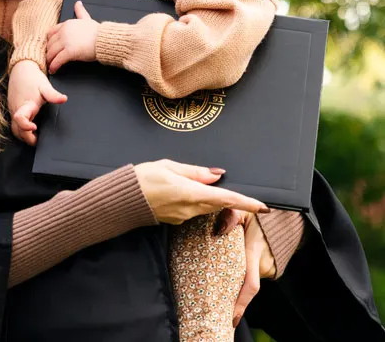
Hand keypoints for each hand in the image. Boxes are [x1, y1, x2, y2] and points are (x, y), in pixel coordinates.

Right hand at [8, 60, 66, 145]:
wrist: (21, 68)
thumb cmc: (33, 78)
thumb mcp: (45, 86)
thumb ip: (53, 95)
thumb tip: (64, 99)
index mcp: (25, 105)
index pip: (20, 119)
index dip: (26, 127)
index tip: (35, 128)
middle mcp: (16, 109)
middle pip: (17, 130)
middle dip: (27, 138)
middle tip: (39, 140)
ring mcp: (13, 110)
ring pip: (15, 128)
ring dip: (24, 134)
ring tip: (35, 136)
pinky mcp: (13, 109)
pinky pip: (15, 123)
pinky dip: (21, 128)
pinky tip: (31, 127)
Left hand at [46, 1, 99, 73]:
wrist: (105, 40)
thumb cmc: (98, 32)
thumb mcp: (87, 19)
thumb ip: (80, 11)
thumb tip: (78, 3)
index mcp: (67, 24)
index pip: (51, 33)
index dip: (49, 41)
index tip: (50, 47)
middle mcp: (64, 32)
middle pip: (50, 43)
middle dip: (48, 52)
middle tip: (49, 59)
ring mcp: (66, 42)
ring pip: (51, 52)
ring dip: (49, 60)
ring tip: (50, 66)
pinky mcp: (69, 52)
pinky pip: (57, 60)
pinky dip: (54, 66)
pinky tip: (53, 70)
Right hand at [133, 160, 269, 224]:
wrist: (123, 200)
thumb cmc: (143, 178)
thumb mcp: (169, 167)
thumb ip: (194, 172)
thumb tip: (216, 175)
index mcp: (191, 193)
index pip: (225, 198)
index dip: (246, 203)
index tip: (264, 207)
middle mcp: (190, 208)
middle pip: (218, 203)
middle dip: (227, 198)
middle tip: (227, 187)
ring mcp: (183, 217)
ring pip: (205, 206)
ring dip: (209, 197)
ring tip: (191, 181)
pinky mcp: (176, 219)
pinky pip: (192, 209)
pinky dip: (194, 200)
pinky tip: (179, 190)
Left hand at [214, 209, 276, 326]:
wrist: (286, 216)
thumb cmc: (261, 215)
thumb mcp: (244, 211)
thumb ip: (231, 217)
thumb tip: (218, 230)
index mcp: (255, 252)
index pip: (249, 284)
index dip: (241, 303)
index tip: (232, 317)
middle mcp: (264, 264)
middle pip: (244, 284)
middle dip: (231, 289)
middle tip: (214, 294)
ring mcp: (269, 267)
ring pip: (248, 277)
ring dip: (237, 276)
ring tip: (221, 273)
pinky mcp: (271, 267)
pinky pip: (254, 272)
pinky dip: (244, 271)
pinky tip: (234, 266)